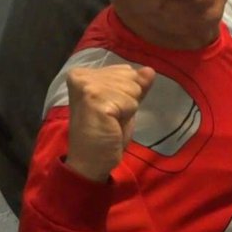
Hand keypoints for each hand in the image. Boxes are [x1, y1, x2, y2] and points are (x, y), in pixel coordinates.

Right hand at [66, 65, 154, 181]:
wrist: (91, 161)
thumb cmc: (106, 132)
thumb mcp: (124, 104)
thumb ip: (136, 85)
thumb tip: (150, 70)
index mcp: (84, 73)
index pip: (126, 70)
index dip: (126, 92)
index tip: (110, 108)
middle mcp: (82, 75)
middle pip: (131, 76)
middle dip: (128, 98)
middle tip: (111, 117)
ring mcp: (87, 86)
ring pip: (133, 88)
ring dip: (128, 108)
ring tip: (111, 121)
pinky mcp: (94, 99)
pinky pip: (130, 102)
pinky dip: (127, 116)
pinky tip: (111, 124)